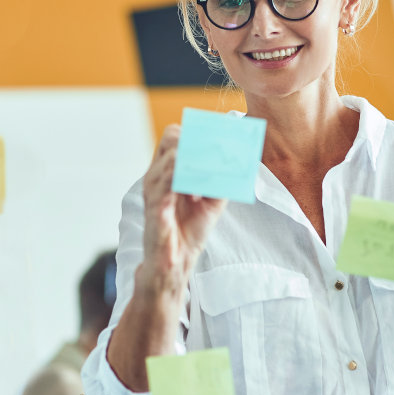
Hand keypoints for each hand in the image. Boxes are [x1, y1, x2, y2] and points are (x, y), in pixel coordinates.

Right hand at [142, 125, 226, 281]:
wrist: (176, 262)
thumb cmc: (189, 229)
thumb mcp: (213, 199)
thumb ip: (223, 179)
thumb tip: (240, 161)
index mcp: (167, 170)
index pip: (175, 134)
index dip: (198, 132)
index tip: (223, 138)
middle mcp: (157, 175)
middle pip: (171, 137)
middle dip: (198, 140)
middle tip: (221, 151)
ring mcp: (154, 190)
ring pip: (173, 157)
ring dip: (199, 161)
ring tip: (216, 172)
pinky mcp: (155, 208)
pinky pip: (168, 184)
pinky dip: (188, 181)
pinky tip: (200, 190)